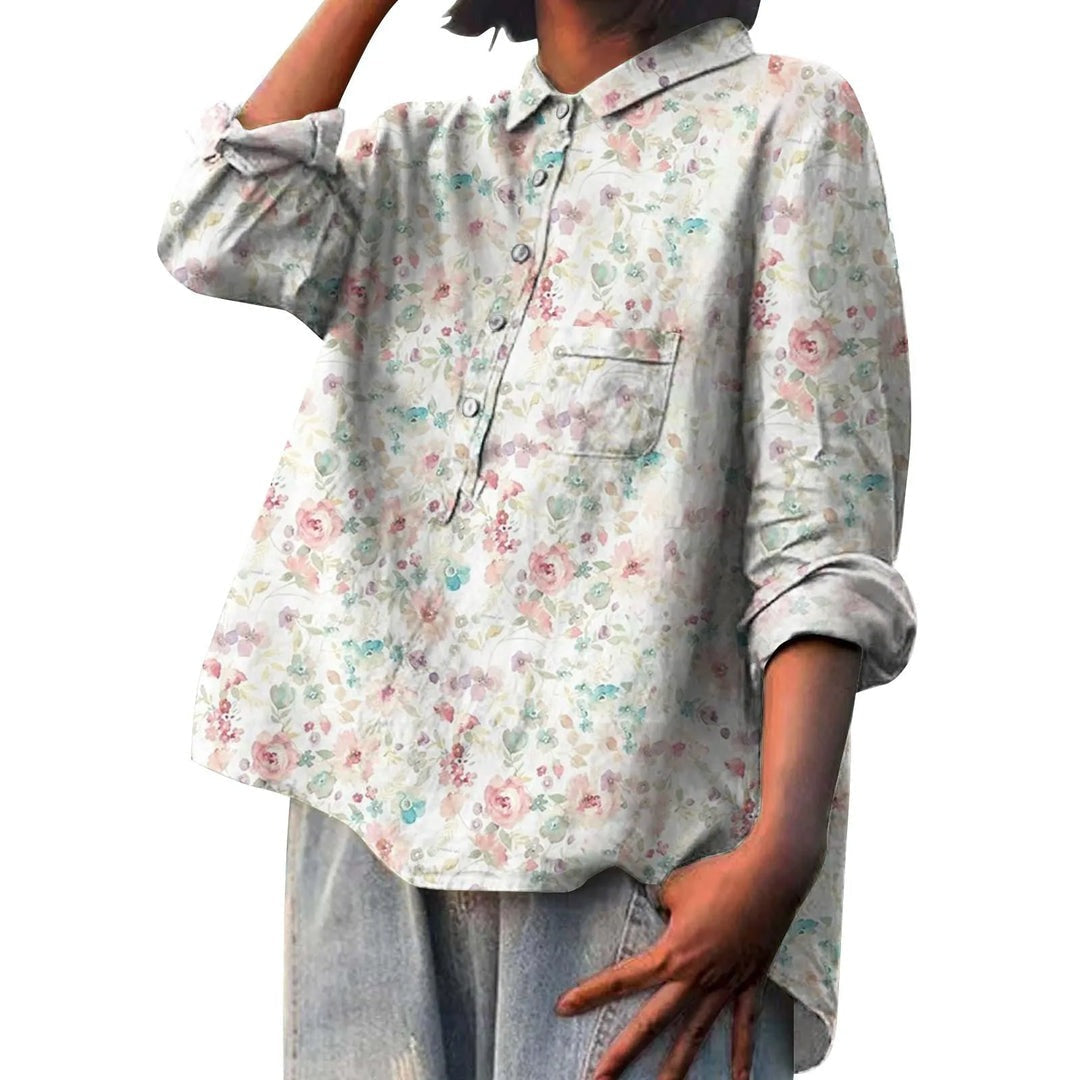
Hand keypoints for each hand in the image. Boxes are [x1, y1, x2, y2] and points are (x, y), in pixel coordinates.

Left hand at [553, 828, 824, 1079]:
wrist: (767, 877)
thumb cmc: (717, 877)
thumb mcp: (675, 887)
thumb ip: (661, 905)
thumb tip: (660, 911)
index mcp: (672, 955)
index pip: (623, 979)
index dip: (591, 994)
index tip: (563, 1008)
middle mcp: (695, 978)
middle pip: (652, 1024)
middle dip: (623, 1054)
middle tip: (598, 1079)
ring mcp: (724, 985)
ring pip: (695, 1035)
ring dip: (677, 1069)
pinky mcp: (748, 983)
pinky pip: (744, 1025)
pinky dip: (742, 1054)